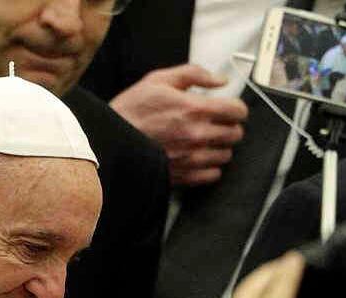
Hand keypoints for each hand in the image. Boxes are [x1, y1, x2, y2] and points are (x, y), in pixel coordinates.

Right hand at [109, 65, 247, 186]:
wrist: (108, 141)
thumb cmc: (129, 112)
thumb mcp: (158, 80)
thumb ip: (194, 74)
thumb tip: (219, 80)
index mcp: (194, 109)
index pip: (237, 111)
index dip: (235, 108)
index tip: (229, 108)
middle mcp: (197, 135)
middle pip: (235, 134)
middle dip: (229, 127)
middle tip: (216, 124)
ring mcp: (191, 158)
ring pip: (226, 155)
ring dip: (220, 147)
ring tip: (205, 141)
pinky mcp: (182, 175)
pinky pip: (212, 175)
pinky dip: (210, 167)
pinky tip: (198, 158)